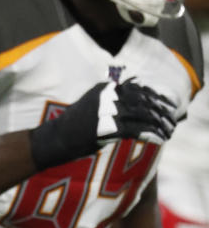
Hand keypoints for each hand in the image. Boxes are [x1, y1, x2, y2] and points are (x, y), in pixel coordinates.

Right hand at [29, 78, 176, 169]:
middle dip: (160, 110)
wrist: (58, 137)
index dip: (155, 96)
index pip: (137, 87)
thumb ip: (111, 98)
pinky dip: (151, 135)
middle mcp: (107, 96)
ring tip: (167, 131)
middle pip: (143, 99)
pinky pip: (138, 130)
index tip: (165, 106)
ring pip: (144, 114)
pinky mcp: (109, 127)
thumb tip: (134, 95)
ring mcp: (108, 111)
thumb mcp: (92, 102)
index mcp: (104, 88)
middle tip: (170, 120)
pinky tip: (158, 139)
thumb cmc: (76, 122)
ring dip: (159, 123)